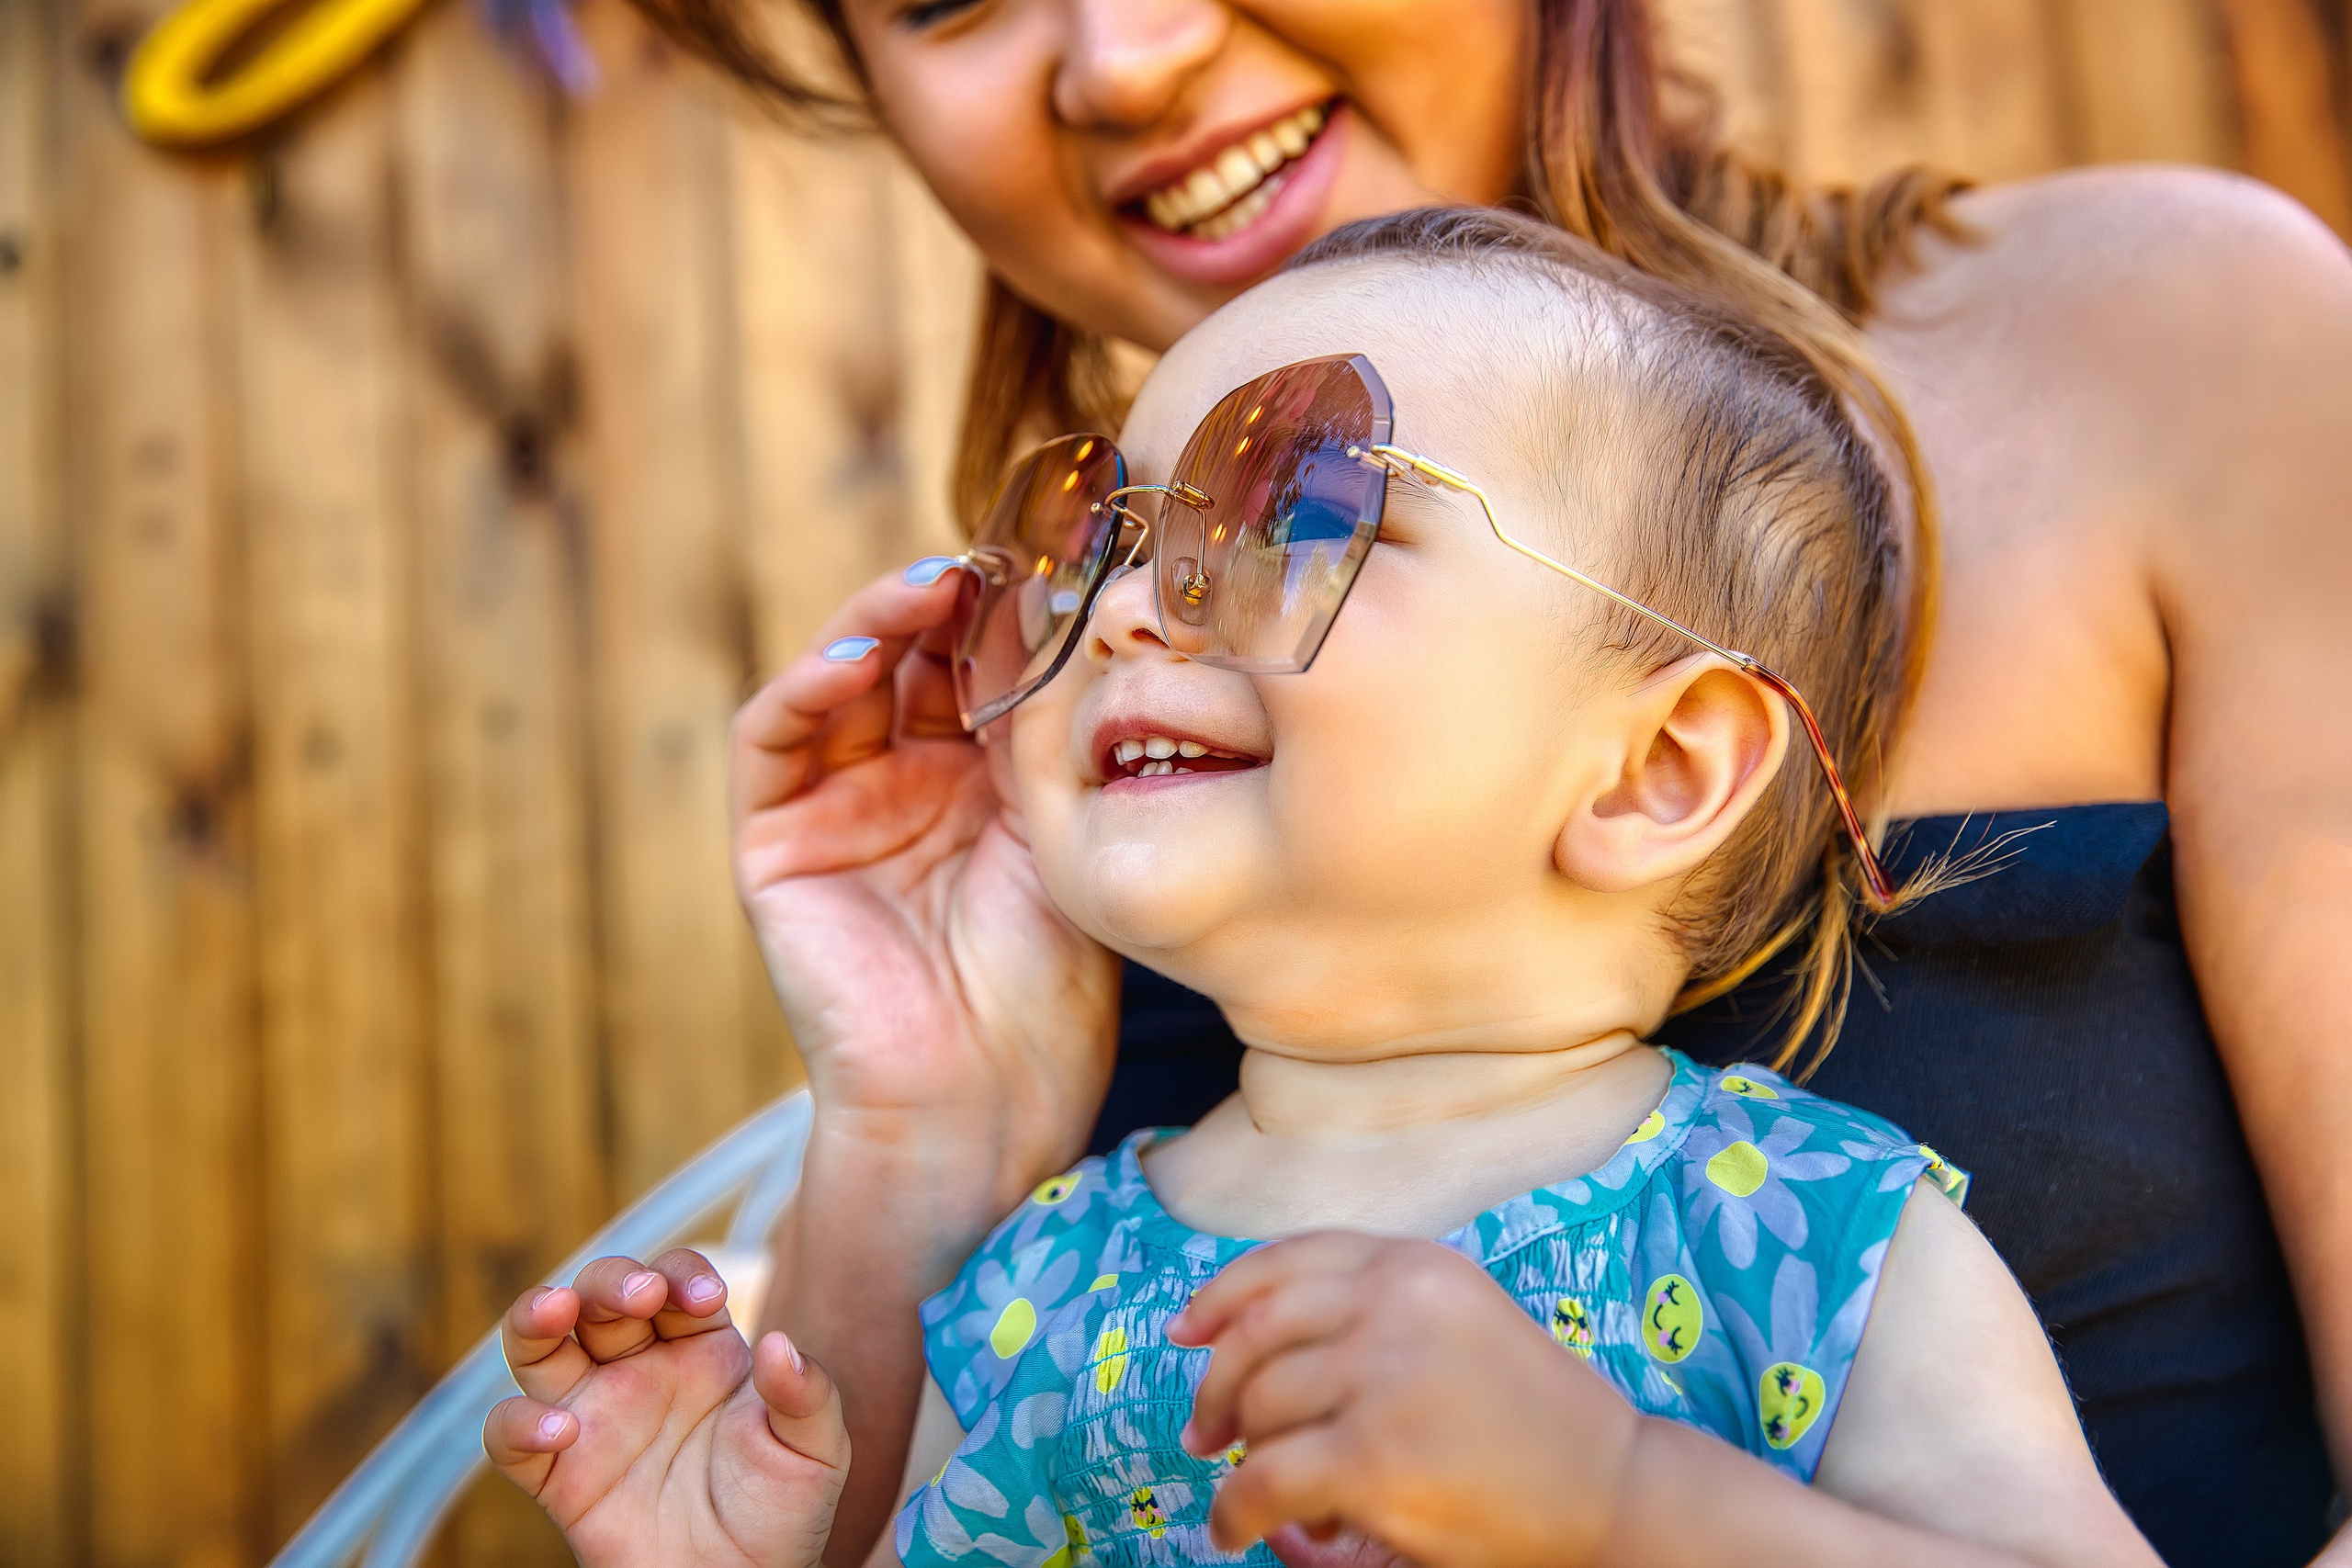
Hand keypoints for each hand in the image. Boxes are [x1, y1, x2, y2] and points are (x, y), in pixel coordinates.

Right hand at [484, 1250, 849, 1567]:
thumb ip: (807, 1395)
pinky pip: (509, 1435)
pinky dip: (519, 1424)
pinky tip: (561, 1431)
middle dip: (613, 1280)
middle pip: (600, 1293)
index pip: (675, 1281)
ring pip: (537, 1343)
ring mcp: (593, 1416)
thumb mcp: (816, 1451)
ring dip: (536, 1314)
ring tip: (554, 1310)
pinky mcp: (558, 1474)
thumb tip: (780, 1344)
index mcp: (700, 1348)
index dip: (683, 1275)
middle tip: (642, 1297)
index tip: (706, 1300)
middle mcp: (639, 1369)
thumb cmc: (780, 1515)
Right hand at [732, 560, 1119, 1203]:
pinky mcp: (774, 845)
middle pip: (913, 658)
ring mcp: (836, 811)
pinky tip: (863, 654)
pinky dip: (807, 685)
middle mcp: (907, 785)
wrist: (984, 1107)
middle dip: (952, 600)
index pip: (983, 666)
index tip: (1061, 559)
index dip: (1010, 610)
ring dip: (880, 620)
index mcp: (985, 786)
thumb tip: (1059, 606)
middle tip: (1001, 555)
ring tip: (936, 585)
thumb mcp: (1065, 837)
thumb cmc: (1047, 996)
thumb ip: (1047, 733)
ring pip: (840, 681)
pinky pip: (772, 741)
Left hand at [1169, 1234, 1641, 1567]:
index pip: (1287, 1260)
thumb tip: (1234, 1330)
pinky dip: (1235, 1511)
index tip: (1186, 1331)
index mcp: (1414, 1263)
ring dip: (1241, 1457)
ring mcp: (1384, 1377)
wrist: (1614, 1487)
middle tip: (1205, 1434)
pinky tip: (1235, 1529)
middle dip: (1216, 1387)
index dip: (1222, 1297)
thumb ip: (1368, 1308)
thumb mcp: (1456, 1320)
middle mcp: (1395, 1303)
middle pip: (1257, 1334)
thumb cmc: (1532, 1416)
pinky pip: (1265, 1481)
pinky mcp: (1375, 1457)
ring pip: (1259, 1408)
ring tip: (1253, 1487)